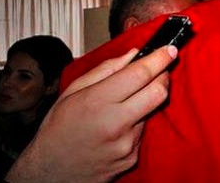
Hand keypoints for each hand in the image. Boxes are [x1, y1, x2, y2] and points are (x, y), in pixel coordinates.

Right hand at [6, 45, 177, 182]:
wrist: (50, 172)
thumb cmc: (57, 130)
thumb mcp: (72, 92)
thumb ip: (106, 69)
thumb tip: (133, 54)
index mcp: (97, 101)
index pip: (140, 73)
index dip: (160, 58)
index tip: (169, 49)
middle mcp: (115, 123)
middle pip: (159, 92)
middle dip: (164, 77)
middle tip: (159, 70)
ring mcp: (126, 143)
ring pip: (151, 112)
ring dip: (144, 103)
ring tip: (121, 107)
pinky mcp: (131, 158)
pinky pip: (143, 132)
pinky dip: (136, 124)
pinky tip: (117, 127)